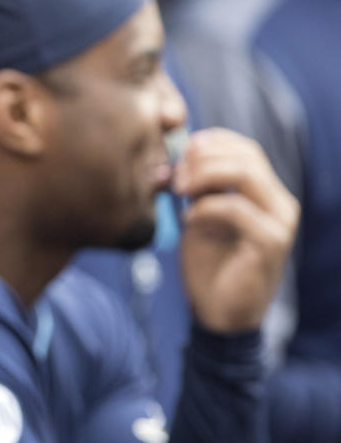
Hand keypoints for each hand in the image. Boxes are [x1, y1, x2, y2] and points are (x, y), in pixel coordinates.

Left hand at [173, 128, 298, 333]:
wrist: (218, 311)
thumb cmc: (209, 262)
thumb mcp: (199, 215)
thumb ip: (196, 187)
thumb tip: (176, 156)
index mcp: (265, 192)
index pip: (245, 148)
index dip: (211, 142)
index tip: (180, 152)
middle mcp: (279, 202)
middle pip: (245, 155)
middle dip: (202, 158)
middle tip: (174, 176)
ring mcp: (279, 222)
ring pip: (245, 174)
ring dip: (203, 175)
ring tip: (179, 190)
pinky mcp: (271, 243)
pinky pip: (236, 208)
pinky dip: (205, 208)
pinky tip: (187, 220)